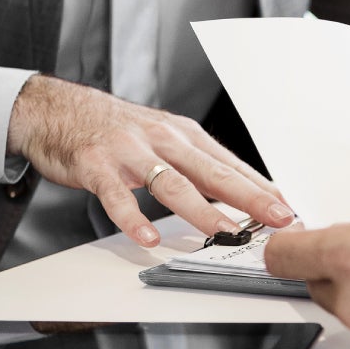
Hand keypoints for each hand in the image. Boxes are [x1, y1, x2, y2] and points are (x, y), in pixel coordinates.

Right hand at [6, 75, 294, 245]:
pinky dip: (133, 219)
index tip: (291, 209)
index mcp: (187, 136)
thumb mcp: (168, 141)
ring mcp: (131, 152)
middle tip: (278, 218)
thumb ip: (202, 168)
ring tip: (225, 233)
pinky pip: (117, 196)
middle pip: (214, 173)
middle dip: (250, 197)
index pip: (233, 166)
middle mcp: (165, 140)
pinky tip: (148, 239)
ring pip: (173, 184)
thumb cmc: (120, 131)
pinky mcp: (97, 166)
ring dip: (202, 211)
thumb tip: (246, 193)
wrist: (59, 109)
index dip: (263, 189)